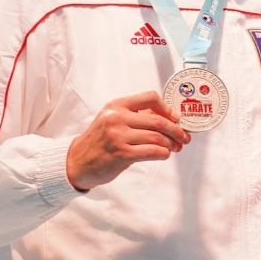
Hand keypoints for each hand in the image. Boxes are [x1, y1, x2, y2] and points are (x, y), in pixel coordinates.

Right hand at [66, 90, 188, 190]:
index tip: (176, 118)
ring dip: (171, 144)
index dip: (167, 108)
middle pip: (158, 120)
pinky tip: (164, 154)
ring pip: (157, 137)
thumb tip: (169, 118)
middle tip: (184, 138)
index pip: (150, 97)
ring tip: (175, 148)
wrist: (76, 161)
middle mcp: (116, 118)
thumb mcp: (112, 120)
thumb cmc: (99, 141)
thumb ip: (136, 117)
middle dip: (176, 130)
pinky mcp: (121, 154)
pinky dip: (163, 153)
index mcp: (116, 106)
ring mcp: (118, 136)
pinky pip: (152, 151)